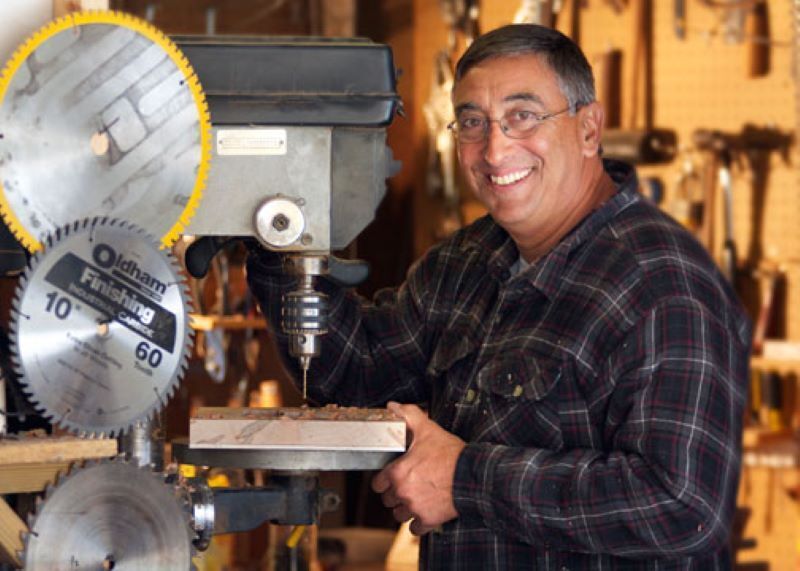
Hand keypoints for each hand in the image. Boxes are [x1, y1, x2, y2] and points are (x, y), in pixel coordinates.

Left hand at [371, 402, 465, 534]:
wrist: (474, 475)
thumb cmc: (450, 454)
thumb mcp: (428, 429)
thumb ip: (407, 415)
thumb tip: (392, 407)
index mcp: (398, 472)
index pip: (378, 483)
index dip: (384, 479)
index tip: (392, 477)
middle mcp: (402, 492)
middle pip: (388, 500)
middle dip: (395, 494)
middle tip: (407, 485)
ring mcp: (415, 508)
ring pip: (399, 515)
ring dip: (405, 509)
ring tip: (416, 498)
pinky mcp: (428, 520)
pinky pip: (415, 529)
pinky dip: (419, 523)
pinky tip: (425, 512)